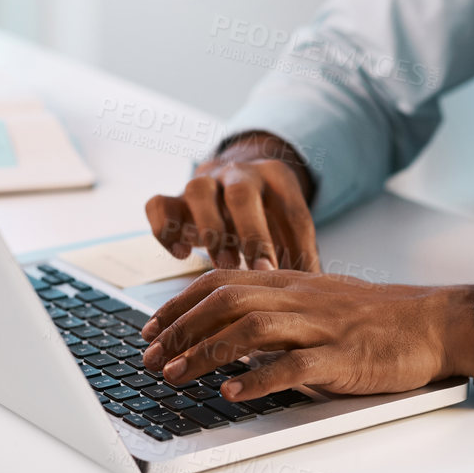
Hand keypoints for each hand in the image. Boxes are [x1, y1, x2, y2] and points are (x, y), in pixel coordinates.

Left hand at [138, 270, 473, 401]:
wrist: (432, 323)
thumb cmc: (375, 318)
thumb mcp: (318, 301)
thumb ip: (276, 309)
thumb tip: (227, 331)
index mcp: (291, 282)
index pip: (220, 282)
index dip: (179, 305)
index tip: (150, 329)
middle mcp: (300, 298)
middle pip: (226, 302)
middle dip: (180, 330)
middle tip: (150, 358)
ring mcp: (321, 326)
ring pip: (251, 329)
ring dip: (205, 353)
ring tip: (175, 375)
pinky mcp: (342, 357)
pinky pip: (293, 365)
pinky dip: (256, 378)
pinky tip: (231, 392)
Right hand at [144, 132, 318, 270]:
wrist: (233, 179)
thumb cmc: (268, 216)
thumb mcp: (290, 227)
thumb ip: (301, 256)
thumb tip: (315, 299)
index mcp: (277, 178)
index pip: (289, 210)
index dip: (291, 244)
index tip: (285, 276)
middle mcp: (238, 173)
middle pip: (242, 194)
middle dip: (249, 235)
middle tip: (255, 272)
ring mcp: (203, 182)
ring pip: (198, 191)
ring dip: (209, 230)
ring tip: (220, 267)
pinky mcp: (174, 197)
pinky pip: (159, 204)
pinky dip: (165, 230)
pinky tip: (181, 256)